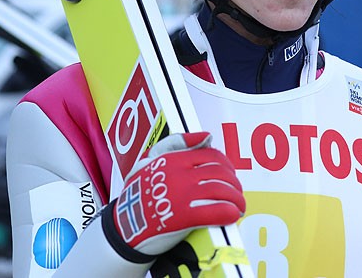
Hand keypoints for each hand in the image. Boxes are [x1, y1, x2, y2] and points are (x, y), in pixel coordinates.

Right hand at [108, 132, 244, 257]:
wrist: (124, 226)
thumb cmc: (138, 193)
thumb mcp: (148, 160)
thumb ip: (177, 143)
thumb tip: (206, 136)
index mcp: (173, 159)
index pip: (212, 156)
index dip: (227, 166)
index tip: (230, 175)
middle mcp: (179, 174)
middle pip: (221, 173)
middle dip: (235, 184)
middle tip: (237, 193)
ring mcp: (181, 195)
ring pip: (222, 191)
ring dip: (236, 199)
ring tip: (238, 206)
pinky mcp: (183, 217)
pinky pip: (215, 211)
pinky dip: (229, 212)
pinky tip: (232, 215)